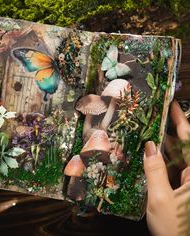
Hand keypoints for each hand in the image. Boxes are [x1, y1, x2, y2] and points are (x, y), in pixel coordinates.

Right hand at [144, 100, 189, 235]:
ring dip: (164, 144)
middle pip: (183, 146)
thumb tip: (150, 147)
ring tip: (151, 131)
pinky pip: (172, 168)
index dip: (181, 122)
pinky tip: (152, 153)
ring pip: (177, 157)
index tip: (173, 106)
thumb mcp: (161, 199)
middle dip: (171, 130)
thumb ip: (155, 171)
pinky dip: (162, 159)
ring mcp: (188, 182)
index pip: (188, 141)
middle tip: (157, 116)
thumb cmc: (175, 230)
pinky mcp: (182, 188)